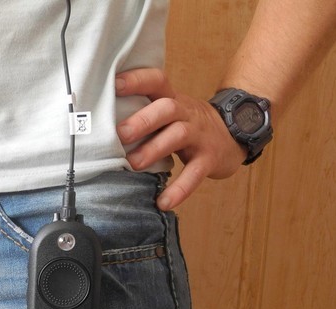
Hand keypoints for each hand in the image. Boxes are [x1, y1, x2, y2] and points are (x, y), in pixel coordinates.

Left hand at [115, 68, 246, 210]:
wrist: (235, 133)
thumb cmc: (188, 124)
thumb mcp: (170, 112)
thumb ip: (143, 114)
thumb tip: (100, 126)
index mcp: (172, 99)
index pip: (156, 81)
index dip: (136, 80)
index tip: (113, 84)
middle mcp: (186, 113)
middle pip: (166, 108)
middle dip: (142, 120)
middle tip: (119, 134)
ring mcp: (199, 135)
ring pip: (178, 135)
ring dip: (154, 149)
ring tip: (133, 164)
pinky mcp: (210, 159)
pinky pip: (195, 174)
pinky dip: (179, 189)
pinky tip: (163, 202)